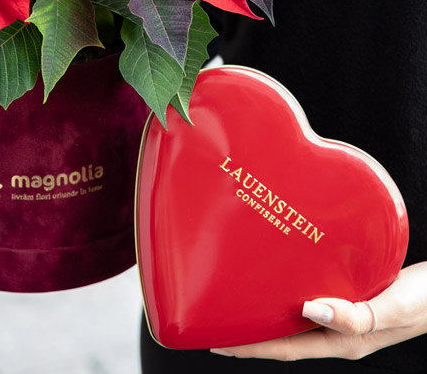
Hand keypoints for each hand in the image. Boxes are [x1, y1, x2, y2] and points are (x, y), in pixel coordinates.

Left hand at [211, 262, 426, 360]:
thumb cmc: (424, 301)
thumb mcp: (392, 309)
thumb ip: (355, 315)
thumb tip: (310, 309)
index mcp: (343, 342)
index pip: (284, 348)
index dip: (249, 347)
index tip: (216, 342)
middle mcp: (337, 331)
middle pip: (283, 334)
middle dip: (249, 330)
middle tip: (214, 317)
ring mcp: (343, 313)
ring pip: (295, 315)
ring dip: (267, 309)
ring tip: (236, 296)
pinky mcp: (349, 293)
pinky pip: (311, 294)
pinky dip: (289, 287)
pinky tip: (278, 272)